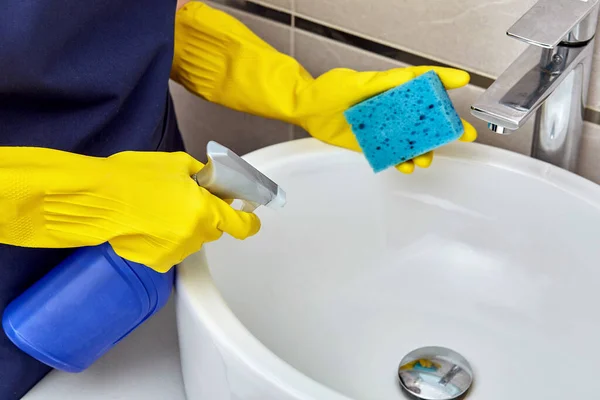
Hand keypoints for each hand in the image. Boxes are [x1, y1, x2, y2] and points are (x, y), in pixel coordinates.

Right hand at [0, 148, 259, 271]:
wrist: (97, 199)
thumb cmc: (135, 176)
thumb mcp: (176, 164)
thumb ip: (202, 176)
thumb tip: (212, 184)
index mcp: (205, 210)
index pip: (241, 225)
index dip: (249, 222)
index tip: (250, 218)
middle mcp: (195, 235)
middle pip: (214, 230)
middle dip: (207, 216)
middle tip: (188, 201)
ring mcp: (177, 251)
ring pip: (193, 240)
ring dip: (186, 228)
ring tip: (160, 211)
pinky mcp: (158, 262)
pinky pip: (173, 249)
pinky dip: (167, 239)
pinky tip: (149, 226)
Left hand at [296, 66, 476, 172]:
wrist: (306, 110)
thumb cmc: (327, 91)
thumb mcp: (356, 83)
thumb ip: (383, 83)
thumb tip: (411, 78)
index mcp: (390, 87)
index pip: (421, 82)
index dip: (443, 81)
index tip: (463, 82)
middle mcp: (391, 108)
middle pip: (425, 117)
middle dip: (446, 126)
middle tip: (464, 135)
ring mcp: (384, 128)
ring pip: (412, 141)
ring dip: (424, 150)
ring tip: (426, 159)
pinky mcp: (372, 145)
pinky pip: (393, 155)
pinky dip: (402, 162)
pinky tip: (407, 167)